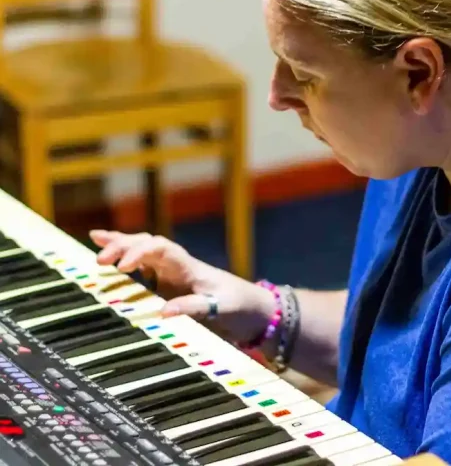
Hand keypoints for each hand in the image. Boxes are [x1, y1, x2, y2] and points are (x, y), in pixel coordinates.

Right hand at [89, 230, 274, 343]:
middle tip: (100, 257)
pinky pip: (146, 266)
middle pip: (148, 244)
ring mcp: (174, 271)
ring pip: (144, 249)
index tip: (122, 266)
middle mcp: (179, 264)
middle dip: (124, 246)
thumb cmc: (239, 305)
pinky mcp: (171, 281)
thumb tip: (163, 312)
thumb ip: (194, 307)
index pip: (161, 250)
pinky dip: (128, 259)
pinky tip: (113, 261)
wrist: (255, 307)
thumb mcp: (221, 309)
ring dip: (123, 244)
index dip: (140, 253)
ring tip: (96, 238)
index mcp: (190, 266)